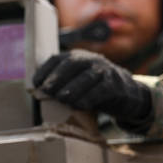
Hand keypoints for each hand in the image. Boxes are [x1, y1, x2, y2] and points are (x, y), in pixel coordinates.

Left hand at [32, 49, 152, 131]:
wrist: (127, 94)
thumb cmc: (94, 89)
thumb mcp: (77, 83)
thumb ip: (60, 85)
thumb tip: (38, 93)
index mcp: (77, 58)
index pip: (57, 59)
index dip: (45, 70)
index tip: (35, 83)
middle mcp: (91, 60)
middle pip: (72, 64)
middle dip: (57, 76)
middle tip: (47, 90)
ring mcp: (105, 71)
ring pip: (87, 77)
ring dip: (72, 88)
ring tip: (61, 98)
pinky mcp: (115, 85)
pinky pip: (102, 90)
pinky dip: (89, 97)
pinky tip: (79, 105)